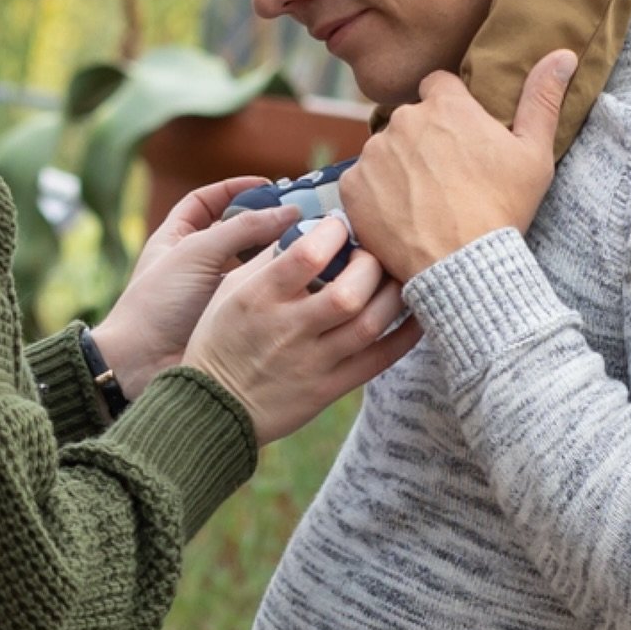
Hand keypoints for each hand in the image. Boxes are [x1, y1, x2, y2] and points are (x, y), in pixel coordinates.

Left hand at [92, 178, 301, 399]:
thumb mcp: (197, 252)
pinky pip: (258, 294)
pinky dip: (279, 284)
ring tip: (308, 243)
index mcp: (178, 237)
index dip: (235, 189)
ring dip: (276, 252)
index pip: (208, 201)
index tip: (268, 185)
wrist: (140, 365)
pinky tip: (303, 277)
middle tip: (300, 215)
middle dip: (265, 221)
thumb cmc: (158, 302)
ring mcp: (213, 290)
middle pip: (236, 231)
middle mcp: (197, 261)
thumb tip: (289, 213)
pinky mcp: (229, 317)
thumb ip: (242, 229)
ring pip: (251, 263)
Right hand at [182, 217, 419, 444]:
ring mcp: (312, 362)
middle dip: (370, 264)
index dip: (334, 232)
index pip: (307, 256)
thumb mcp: (231, 289)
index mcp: (260, 297)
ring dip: (392, 294)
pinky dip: (404, 335)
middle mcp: (288, 329)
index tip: (341, 222)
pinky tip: (416, 314)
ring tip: (395, 276)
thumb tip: (308, 224)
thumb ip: (268, 256)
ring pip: (369, 325)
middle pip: (348, 293)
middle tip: (372, 252)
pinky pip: (378, 360)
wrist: (214, 407)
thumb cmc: (220, 337)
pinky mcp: (328, 388)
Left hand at [340, 51, 576, 281]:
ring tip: (424, 201)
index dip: (449, 109)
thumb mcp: (535, 154)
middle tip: (445, 177)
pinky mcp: (352, 185)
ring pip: (385, 150)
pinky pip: (361, 181)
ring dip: (398, 167)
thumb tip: (563, 53)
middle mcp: (404, 119)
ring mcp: (374, 152)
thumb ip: (542, 97)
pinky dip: (375, 195)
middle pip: (411, 119)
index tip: (461, 138)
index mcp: (445, 105)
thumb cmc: (503, 209)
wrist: (464, 267)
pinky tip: (400, 216)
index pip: (438, 87)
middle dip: (424, 139)